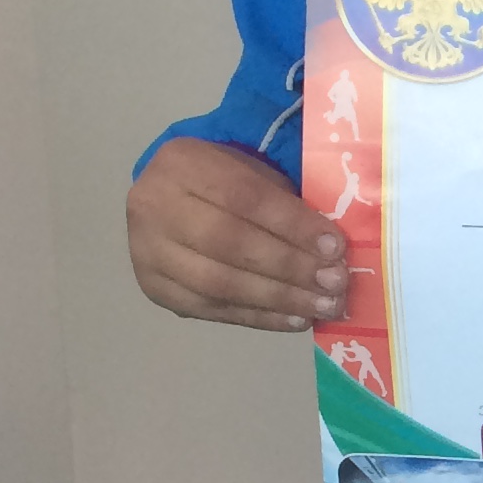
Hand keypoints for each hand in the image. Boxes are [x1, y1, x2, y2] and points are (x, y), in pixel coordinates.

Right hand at [127, 137, 347, 330]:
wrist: (167, 197)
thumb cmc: (224, 181)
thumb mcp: (251, 171)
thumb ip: (285, 201)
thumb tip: (332, 248)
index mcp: (182, 163)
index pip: (243, 196)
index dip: (292, 225)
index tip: (335, 247)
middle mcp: (154, 207)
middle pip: (228, 243)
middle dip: (289, 267)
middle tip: (335, 283)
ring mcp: (147, 252)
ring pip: (217, 283)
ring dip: (279, 299)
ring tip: (323, 306)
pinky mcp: (154, 288)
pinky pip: (211, 310)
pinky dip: (259, 317)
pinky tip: (295, 319)